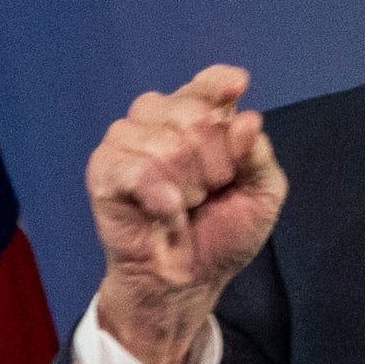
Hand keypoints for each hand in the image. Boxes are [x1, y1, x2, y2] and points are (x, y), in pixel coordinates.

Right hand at [85, 64, 286, 363]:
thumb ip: (258, 155)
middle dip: (216, 166)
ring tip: (183, 207)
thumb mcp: (260, 196)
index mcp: (199, 118)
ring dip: (188, 188)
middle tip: (207, 194)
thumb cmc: (221, 235)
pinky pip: (139, 169)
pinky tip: (164, 213)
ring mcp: (128, 141)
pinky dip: (161, 197)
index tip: (236, 88)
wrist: (188, 281)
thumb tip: (245, 119)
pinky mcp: (104, 169)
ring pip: (169, 145)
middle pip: (196, 114)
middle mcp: (160, 119)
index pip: (209, 82)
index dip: (220, 85)